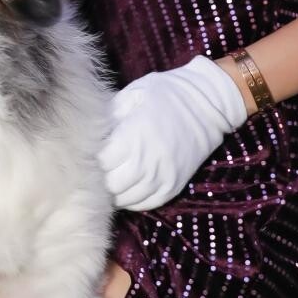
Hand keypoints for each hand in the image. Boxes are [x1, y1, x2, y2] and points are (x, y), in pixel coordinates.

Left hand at [97, 54, 248, 211]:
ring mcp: (162, 177)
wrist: (208, 104)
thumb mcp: (133, 94)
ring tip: (112, 175)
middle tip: (100, 164)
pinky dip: (132, 198)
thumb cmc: (167, 93)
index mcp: (134, 137)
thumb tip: (90, 131)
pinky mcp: (173, 186)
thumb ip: (109, 115)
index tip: (92, 149)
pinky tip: (127, 186)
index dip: (93, 157)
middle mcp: (147, 162)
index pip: (100, 161)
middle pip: (110, 185)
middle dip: (101, 176)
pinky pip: (144, 204)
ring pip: (125, 199)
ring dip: (115, 190)